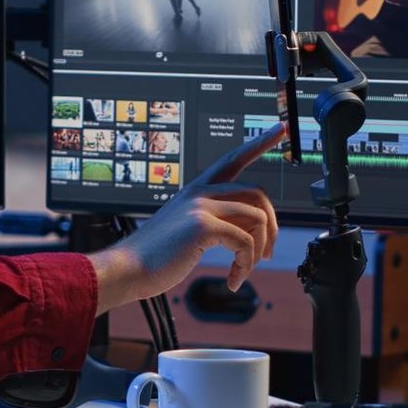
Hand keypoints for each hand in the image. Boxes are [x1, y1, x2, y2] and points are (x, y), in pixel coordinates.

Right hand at [88, 124, 283, 314]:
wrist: (127, 269)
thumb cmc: (156, 256)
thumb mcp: (187, 230)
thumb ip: (215, 221)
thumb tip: (251, 232)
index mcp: (196, 190)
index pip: (233, 159)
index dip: (259, 143)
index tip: (280, 128)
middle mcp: (199, 192)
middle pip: (257, 192)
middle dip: (272, 225)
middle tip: (266, 253)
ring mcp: (201, 206)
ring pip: (258, 218)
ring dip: (259, 250)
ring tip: (244, 270)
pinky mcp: (203, 226)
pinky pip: (246, 242)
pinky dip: (245, 265)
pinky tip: (233, 279)